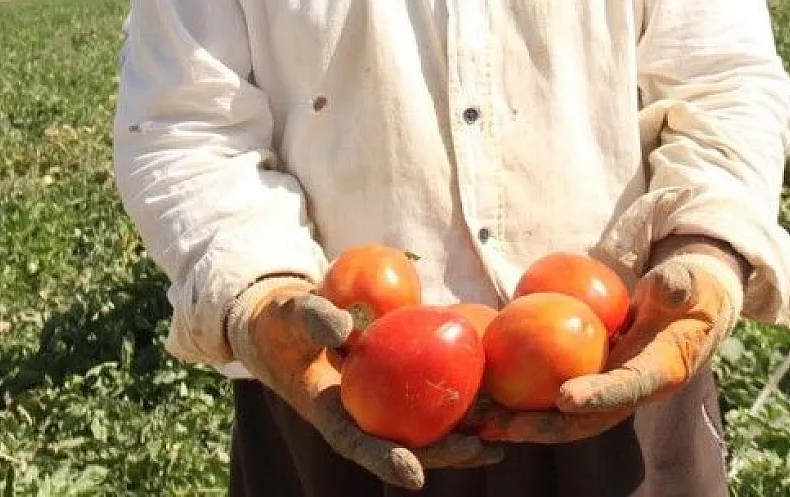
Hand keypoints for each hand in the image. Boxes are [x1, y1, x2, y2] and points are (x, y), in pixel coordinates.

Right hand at [228, 278, 502, 488]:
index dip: (385, 461)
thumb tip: (344, 328)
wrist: (281, 322)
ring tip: (507, 435)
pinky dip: (461, 398)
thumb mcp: (289, 313)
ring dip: (464, 434)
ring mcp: (379, 404)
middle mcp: (359, 415)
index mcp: (328, 411)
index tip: (414, 475)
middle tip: (485, 451)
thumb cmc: (281, 320)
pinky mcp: (395, 386)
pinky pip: (431, 397)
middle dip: (446, 453)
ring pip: (425, 427)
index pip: (358, 444)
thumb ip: (313, 318)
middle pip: (406, 444)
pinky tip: (498, 394)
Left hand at [474, 246, 744, 443]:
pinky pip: (556, 396)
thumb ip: (680, 286)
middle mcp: (632, 391)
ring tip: (483, 422)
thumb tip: (668, 284)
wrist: (693, 309)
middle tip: (507, 427)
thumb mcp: (689, 284)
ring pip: (565, 416)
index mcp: (661, 372)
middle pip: (587, 419)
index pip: (628, 387)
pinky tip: (487, 393)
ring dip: (526, 423)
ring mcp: (610, 390)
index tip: (565, 397)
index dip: (599, 395)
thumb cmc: (690, 292)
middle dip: (547, 426)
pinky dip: (525, 400)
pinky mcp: (593, 382)